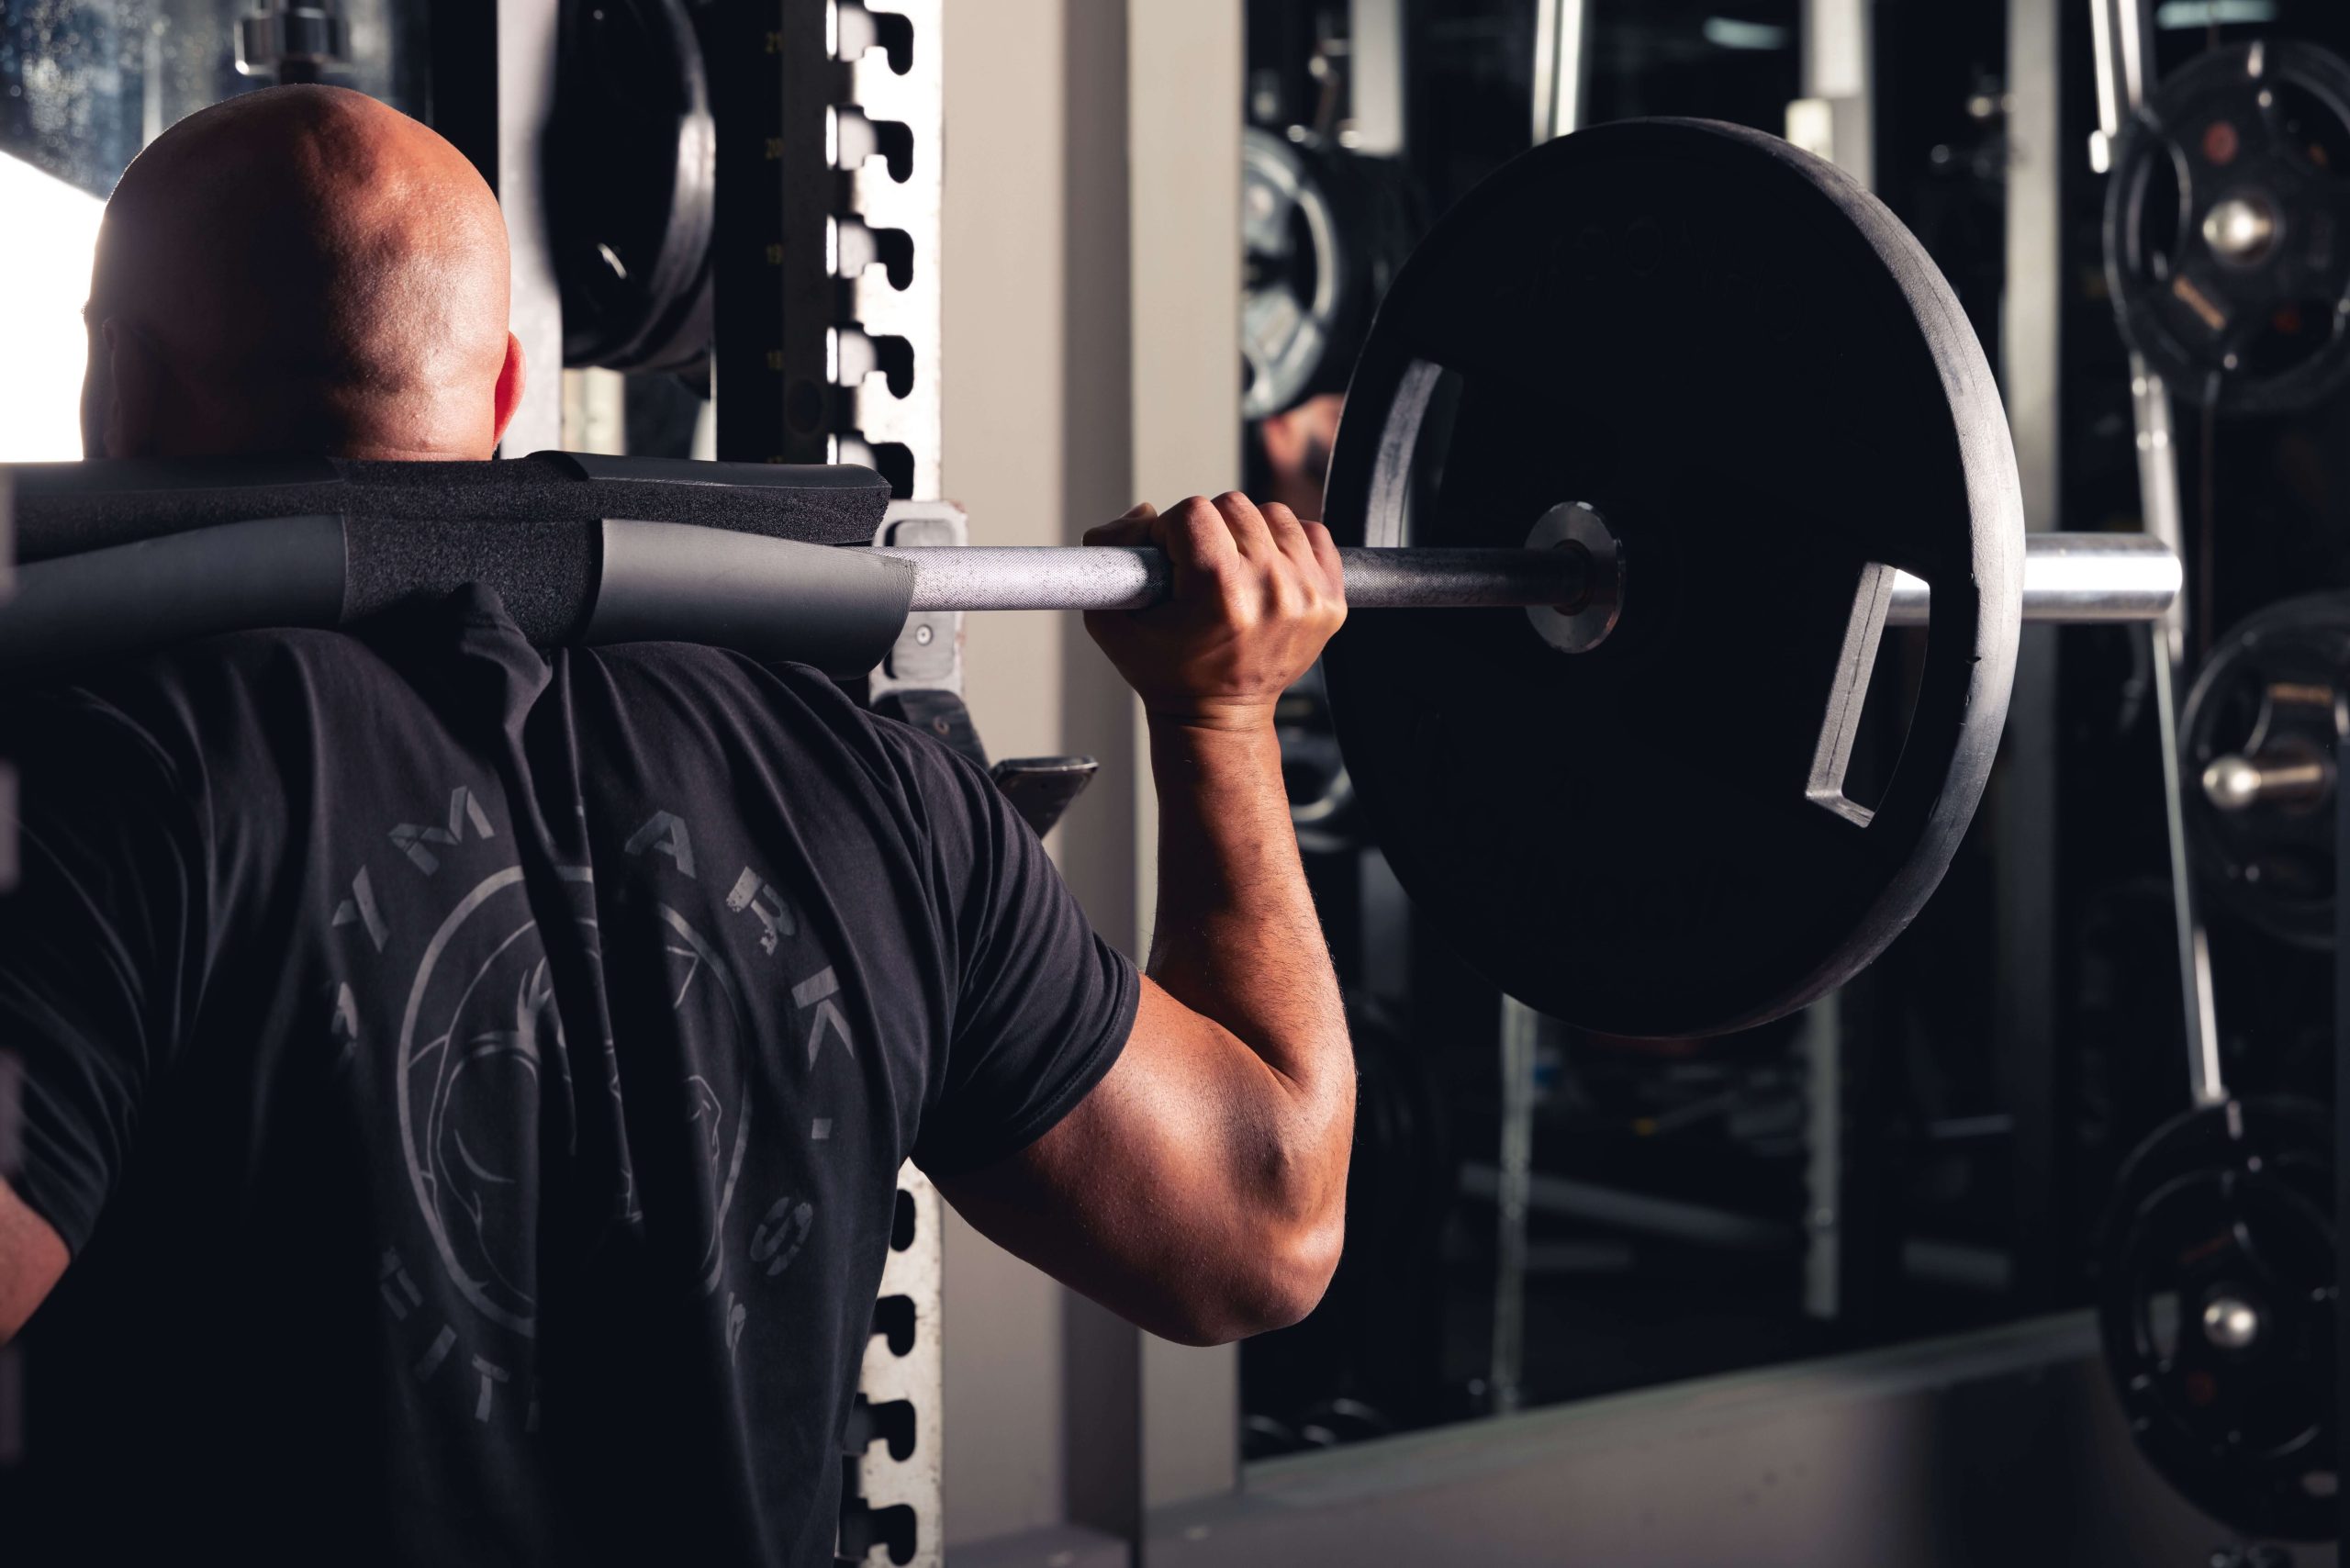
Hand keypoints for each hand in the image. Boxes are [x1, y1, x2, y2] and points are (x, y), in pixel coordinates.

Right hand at [1082, 493, 1346, 731]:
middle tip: (1199, 567)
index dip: (1171, 530)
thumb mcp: (1111, 621)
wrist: (1220, 717)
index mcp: (1220, 592)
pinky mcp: (1331, 600)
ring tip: (1234, 570)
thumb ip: (1108, 552)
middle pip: (1235, 506)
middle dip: (1209, 530)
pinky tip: (1267, 571)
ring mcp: (1307, 594)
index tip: (1170, 560)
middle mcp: (1270, 589)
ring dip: (1250, 534)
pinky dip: (1289, 544)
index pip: (1194, 511)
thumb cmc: (1167, 673)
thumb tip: (1143, 511)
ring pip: (1275, 514)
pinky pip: (1314, 534)